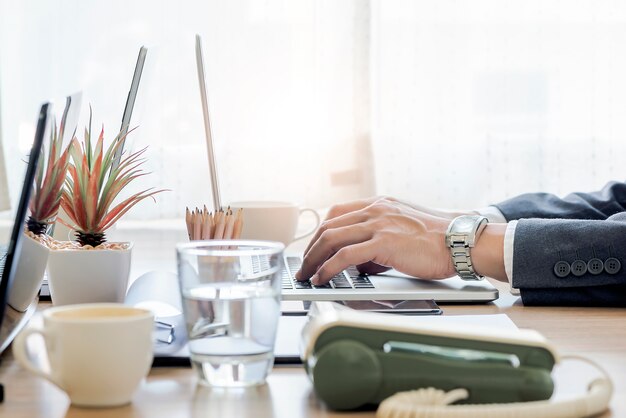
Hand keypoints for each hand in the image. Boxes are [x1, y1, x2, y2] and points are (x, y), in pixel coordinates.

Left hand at [295, 197, 455, 284]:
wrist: (462, 241)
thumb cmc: (438, 241)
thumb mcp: (403, 231)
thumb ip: (379, 240)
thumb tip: (360, 263)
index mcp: (379, 204)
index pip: (338, 213)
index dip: (321, 232)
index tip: (313, 248)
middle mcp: (375, 209)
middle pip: (329, 226)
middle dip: (311, 249)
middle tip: (304, 266)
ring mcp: (378, 223)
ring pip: (331, 238)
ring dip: (314, 259)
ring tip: (307, 276)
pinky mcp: (383, 242)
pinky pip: (345, 255)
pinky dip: (328, 268)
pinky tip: (323, 278)